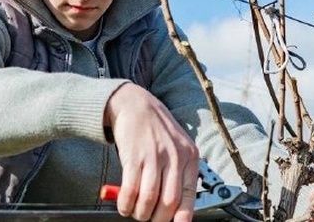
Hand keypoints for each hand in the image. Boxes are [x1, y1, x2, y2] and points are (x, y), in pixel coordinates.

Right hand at [104, 83, 199, 221]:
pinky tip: (124, 205)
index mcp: (189, 157)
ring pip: (150, 199)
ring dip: (140, 213)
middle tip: (149, 218)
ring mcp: (154, 156)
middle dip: (157, 218)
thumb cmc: (156, 129)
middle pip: (169, 203)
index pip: (189, 198)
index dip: (180, 219)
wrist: (135, 104)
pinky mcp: (134, 156)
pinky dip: (126, 203)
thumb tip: (177, 208)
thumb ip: (179, 173)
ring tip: (136, 212)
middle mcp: (175, 157)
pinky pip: (131, 189)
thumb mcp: (177, 147)